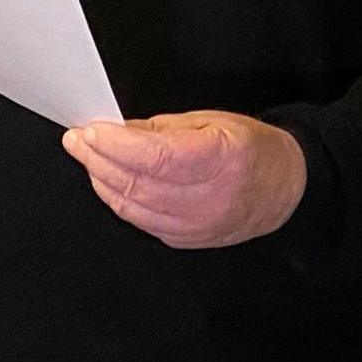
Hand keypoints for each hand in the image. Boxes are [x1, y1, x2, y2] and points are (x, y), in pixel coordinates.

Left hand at [60, 110, 306, 248]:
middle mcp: (211, 197)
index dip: (117, 145)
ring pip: (135, 208)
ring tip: (86, 157)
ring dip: (102, 181)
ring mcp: (199, 225)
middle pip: (140, 183)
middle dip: (99, 159)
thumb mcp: (211, 121)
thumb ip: (162, 129)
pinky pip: (142, 222)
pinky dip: (119, 201)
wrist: (283, 188)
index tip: (91, 130)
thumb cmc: (249, 149)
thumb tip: (118, 131)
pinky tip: (107, 181)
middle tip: (77, 140)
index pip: (157, 157)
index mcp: (222, 158)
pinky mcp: (187, 240)